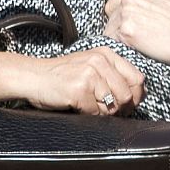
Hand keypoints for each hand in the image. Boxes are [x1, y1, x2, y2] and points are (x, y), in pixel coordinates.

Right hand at [0, 48, 144, 114]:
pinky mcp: (79, 89)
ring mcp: (90, 74)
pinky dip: (89, 115)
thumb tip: (136, 96)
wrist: (32, 76)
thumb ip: (111, 75)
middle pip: (127, 94)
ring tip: (89, 106)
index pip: (137, 78)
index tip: (129, 105)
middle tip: (108, 111)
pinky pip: (96, 112)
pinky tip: (78, 107)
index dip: (136, 96)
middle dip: (121, 108)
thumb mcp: (90, 66)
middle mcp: (100, 61)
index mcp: (106, 54)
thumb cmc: (61, 75)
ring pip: (113, 105)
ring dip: (103, 112)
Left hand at [104, 0, 169, 67]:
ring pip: (110, 31)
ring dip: (122, 39)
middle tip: (142, 37)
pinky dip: (122, 48)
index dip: (127, 17)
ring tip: (142, 45)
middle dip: (122, 27)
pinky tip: (138, 49)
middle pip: (111, 17)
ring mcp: (127, 13)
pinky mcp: (127, 32)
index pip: (117, 5)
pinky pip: (113, 42)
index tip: (142, 25)